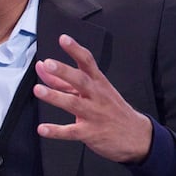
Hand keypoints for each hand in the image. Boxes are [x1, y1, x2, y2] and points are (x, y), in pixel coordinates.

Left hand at [34, 34, 151, 162]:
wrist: (136, 136)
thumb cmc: (110, 109)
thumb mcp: (92, 91)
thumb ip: (63, 80)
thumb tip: (41, 67)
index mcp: (98, 83)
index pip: (87, 62)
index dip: (75, 50)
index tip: (64, 39)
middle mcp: (96, 96)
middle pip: (80, 80)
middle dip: (64, 71)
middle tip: (48, 64)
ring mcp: (94, 114)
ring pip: (73, 104)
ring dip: (55, 97)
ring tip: (39, 90)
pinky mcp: (90, 133)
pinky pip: (71, 132)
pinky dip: (56, 131)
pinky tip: (42, 129)